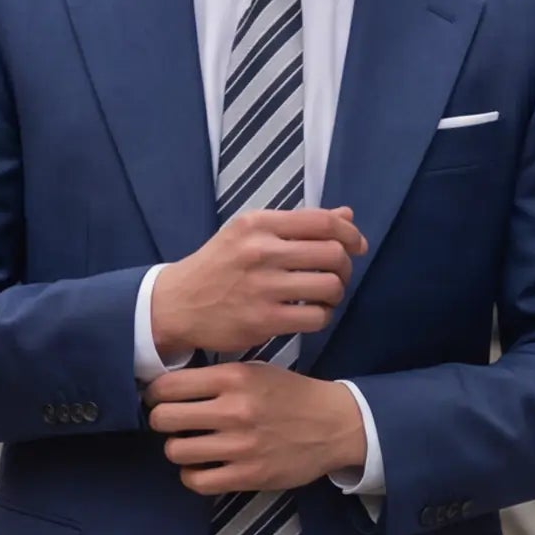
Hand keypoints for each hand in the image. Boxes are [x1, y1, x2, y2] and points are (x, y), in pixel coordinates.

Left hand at [145, 359, 367, 492]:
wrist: (334, 425)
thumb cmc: (291, 395)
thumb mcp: (255, 371)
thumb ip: (216, 377)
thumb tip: (170, 388)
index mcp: (233, 378)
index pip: (168, 387)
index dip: (156, 394)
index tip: (161, 400)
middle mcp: (234, 410)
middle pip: (163, 419)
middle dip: (161, 421)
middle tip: (171, 424)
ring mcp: (241, 446)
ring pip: (176, 451)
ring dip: (177, 449)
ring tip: (189, 446)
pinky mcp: (250, 475)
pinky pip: (198, 481)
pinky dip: (192, 475)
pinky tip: (202, 468)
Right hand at [148, 206, 366, 359]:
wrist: (177, 304)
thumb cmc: (220, 265)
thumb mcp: (250, 234)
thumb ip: (299, 224)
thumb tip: (346, 214)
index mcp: (259, 224)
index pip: (323, 222)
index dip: (350, 233)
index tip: (357, 245)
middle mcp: (261, 251)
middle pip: (333, 254)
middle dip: (345, 266)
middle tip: (337, 275)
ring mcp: (263, 287)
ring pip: (330, 287)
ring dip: (336, 294)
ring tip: (323, 296)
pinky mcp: (264, 320)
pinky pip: (316, 317)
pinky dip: (322, 316)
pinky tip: (311, 314)